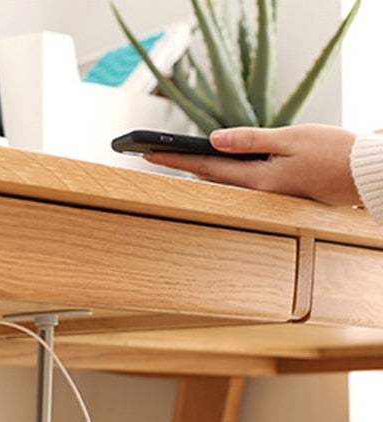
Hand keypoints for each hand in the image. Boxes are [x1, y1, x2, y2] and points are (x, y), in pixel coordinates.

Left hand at [144, 124, 360, 206]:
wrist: (364, 174)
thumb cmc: (335, 153)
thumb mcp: (291, 139)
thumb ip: (251, 140)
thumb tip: (215, 139)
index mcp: (256, 180)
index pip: (204, 167)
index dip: (174, 160)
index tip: (149, 154)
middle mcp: (256, 192)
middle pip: (208, 177)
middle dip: (180, 165)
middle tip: (152, 155)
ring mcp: (266, 194)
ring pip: (222, 181)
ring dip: (197, 170)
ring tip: (173, 160)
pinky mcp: (276, 191)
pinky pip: (239, 182)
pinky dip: (221, 174)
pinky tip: (212, 168)